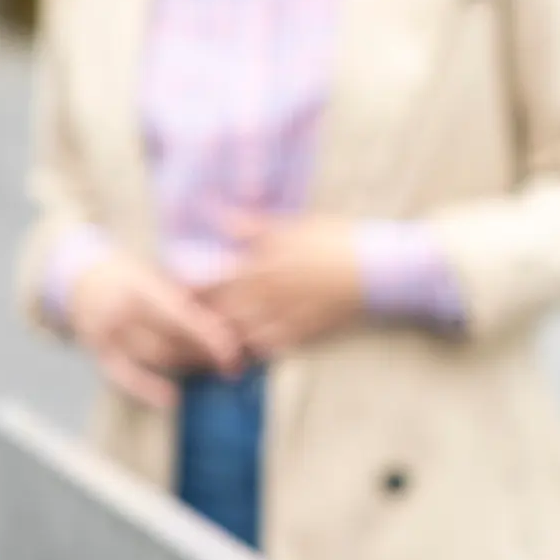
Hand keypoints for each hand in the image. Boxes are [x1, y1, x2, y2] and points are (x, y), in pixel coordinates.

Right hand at [65, 248, 244, 409]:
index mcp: (139, 288)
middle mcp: (120, 312)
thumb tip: (232, 317)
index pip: (179, 314)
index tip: (234, 348)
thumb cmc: (133, 278)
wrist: (82, 279)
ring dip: (190, 366)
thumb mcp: (156, 275)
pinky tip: (173, 399)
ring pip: (156, 358)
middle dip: (206, 353)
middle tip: (236, 360)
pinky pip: (124, 377)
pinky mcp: (99, 354)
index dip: (209, 334)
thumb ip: (187, 294)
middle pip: (170, 340)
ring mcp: (106, 335)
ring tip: (217, 368)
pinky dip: (148, 390)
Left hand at [198, 211, 367, 359]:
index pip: (214, 281)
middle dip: (209, 314)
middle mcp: (269, 295)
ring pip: (244, 332)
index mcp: (262, 266)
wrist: (376, 269)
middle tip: (196, 315)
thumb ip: (253, 225)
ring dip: (231, 332)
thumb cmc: (336, 241)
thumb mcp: (295, 226)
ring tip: (222, 331)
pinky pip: (271, 346)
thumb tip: (216, 213)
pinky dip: (259, 346)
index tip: (182, 289)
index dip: (194, 288)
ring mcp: (286, 316)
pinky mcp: (304, 332)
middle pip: (225, 311)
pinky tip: (255, 342)